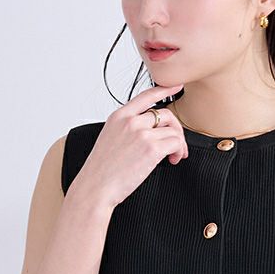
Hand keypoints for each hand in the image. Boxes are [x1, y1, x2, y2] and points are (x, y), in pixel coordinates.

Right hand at [73, 83, 186, 209]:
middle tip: (176, 144)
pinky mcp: (151, 148)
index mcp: (119, 116)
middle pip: (166, 114)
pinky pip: (176, 143)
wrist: (96, 187)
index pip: (146, 96)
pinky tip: (173, 160)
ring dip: (178, 144)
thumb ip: (127, 129)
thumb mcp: (109, 139)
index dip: (164, 89)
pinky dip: (179, 151)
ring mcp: (142, 133)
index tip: (176, 86)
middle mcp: (131, 121)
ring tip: (173, 157)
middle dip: (176, 129)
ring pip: (173, 130)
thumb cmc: (101, 170)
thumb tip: (148, 132)